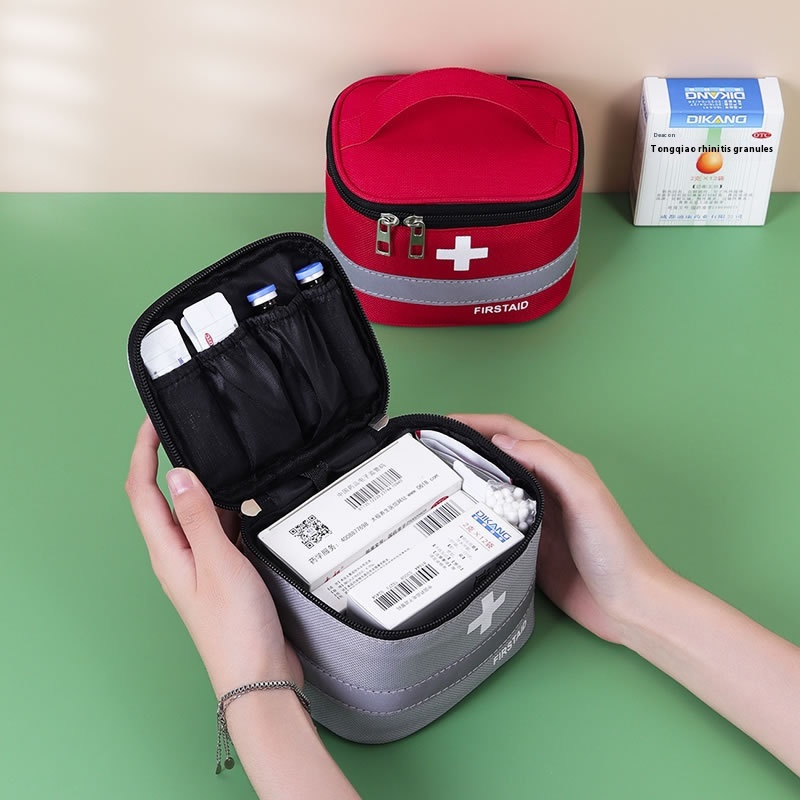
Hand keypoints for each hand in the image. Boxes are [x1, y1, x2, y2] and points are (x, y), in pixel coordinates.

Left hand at [125, 418, 301, 695]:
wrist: (259, 674)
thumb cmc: (235, 630)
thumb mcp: (219, 564)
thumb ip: (201, 518)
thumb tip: (180, 475)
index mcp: (168, 552)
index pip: (143, 492)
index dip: (142, 454)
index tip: (153, 423)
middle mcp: (180, 555)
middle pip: (168, 498)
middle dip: (175, 462)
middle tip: (192, 432)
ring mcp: (203, 563)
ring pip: (200, 512)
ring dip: (210, 487)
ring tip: (231, 463)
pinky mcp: (227, 571)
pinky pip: (224, 529)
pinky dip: (235, 511)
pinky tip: (253, 504)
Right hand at [451, 414, 670, 643]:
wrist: (626, 605)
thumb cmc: (614, 548)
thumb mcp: (585, 495)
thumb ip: (548, 462)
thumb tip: (501, 440)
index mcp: (559, 466)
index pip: (511, 432)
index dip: (478, 422)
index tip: (444, 423)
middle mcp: (544, 486)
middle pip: (496, 457)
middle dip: (463, 448)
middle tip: (430, 453)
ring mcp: (533, 517)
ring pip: (490, 489)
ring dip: (464, 481)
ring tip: (433, 484)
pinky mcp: (525, 545)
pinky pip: (491, 523)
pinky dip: (470, 517)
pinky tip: (452, 522)